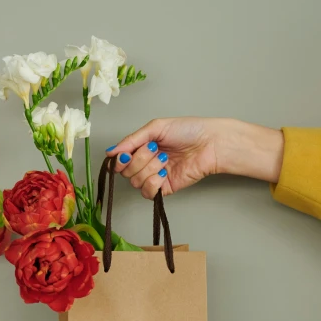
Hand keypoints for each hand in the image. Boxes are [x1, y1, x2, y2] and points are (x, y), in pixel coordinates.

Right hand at [105, 117, 283, 199]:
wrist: (209, 143)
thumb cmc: (188, 131)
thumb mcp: (155, 128)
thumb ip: (131, 140)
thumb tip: (111, 152)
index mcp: (142, 148)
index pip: (120, 160)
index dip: (119, 160)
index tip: (125, 154)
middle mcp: (147, 163)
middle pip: (126, 172)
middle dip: (139, 159)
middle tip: (155, 149)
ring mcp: (155, 177)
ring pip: (136, 182)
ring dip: (149, 168)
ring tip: (166, 158)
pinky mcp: (165, 189)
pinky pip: (148, 192)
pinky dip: (153, 182)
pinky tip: (164, 172)